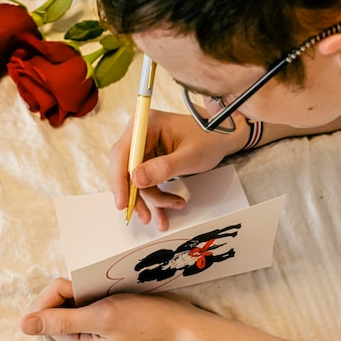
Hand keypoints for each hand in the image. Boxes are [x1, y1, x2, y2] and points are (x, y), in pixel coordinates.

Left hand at [20, 278, 201, 340]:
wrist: (174, 322)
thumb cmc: (143, 320)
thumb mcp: (102, 318)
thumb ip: (63, 320)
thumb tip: (23, 324)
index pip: (45, 309)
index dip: (60, 291)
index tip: (83, 288)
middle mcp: (75, 335)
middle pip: (52, 303)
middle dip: (70, 289)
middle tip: (96, 289)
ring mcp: (87, 326)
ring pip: (67, 298)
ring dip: (82, 288)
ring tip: (105, 291)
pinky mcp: (99, 317)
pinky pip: (83, 298)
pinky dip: (91, 289)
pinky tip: (109, 291)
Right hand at [110, 110, 246, 230]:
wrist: (222, 138)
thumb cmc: (210, 138)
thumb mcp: (190, 156)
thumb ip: (164, 167)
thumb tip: (136, 179)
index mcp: (147, 124)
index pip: (122, 153)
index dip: (119, 179)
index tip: (122, 202)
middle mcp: (141, 135)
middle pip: (126, 169)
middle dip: (137, 195)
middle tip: (145, 216)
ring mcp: (145, 148)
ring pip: (137, 181)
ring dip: (152, 199)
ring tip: (171, 209)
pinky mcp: (151, 160)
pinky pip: (147, 183)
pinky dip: (157, 196)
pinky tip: (170, 206)